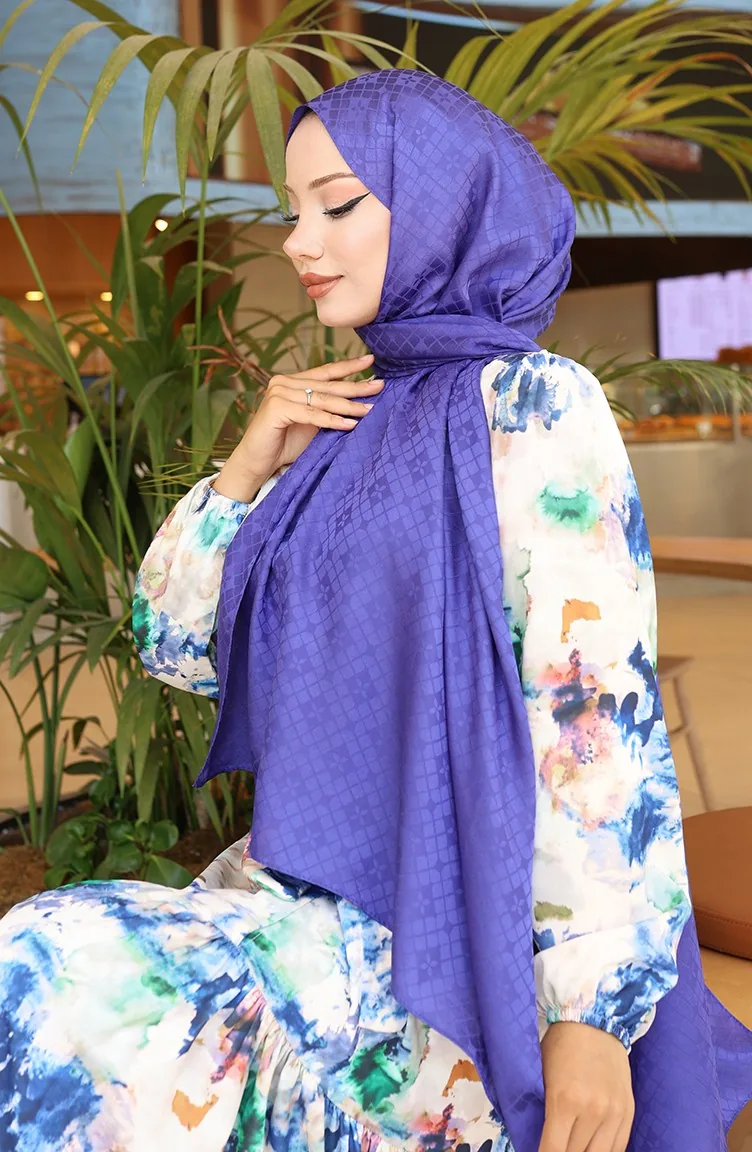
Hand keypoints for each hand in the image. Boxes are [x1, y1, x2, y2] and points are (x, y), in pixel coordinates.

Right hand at [213, 353, 383, 501]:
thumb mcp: (312, 424)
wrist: (257, 463)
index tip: (370, 360)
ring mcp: (278, 393)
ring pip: (321, 399)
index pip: (325, 372)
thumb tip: (360, 402)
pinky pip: (311, 414)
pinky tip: (349, 424)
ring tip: (369, 409)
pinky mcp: (276, 408)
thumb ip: (328, 410)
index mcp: (292, 382)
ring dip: (348, 405)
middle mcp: (284, 382)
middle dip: (355, 387)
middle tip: (380, 386)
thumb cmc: (284, 445)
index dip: (348, 366)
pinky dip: (331, 420)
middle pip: (327, 385)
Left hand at [539, 1021, 634, 1151]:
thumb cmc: (561, 1045)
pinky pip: (619, 1147)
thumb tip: (543, 1142)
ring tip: (574, 1147)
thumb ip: (546, 1112)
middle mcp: (592, 1111)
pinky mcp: (628, 1111)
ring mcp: (614, 1112)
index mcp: (564, 1100)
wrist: (594, 1020)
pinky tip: (592, 1147)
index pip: (553, 1150)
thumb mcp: (544, 1077)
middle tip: (556, 1147)